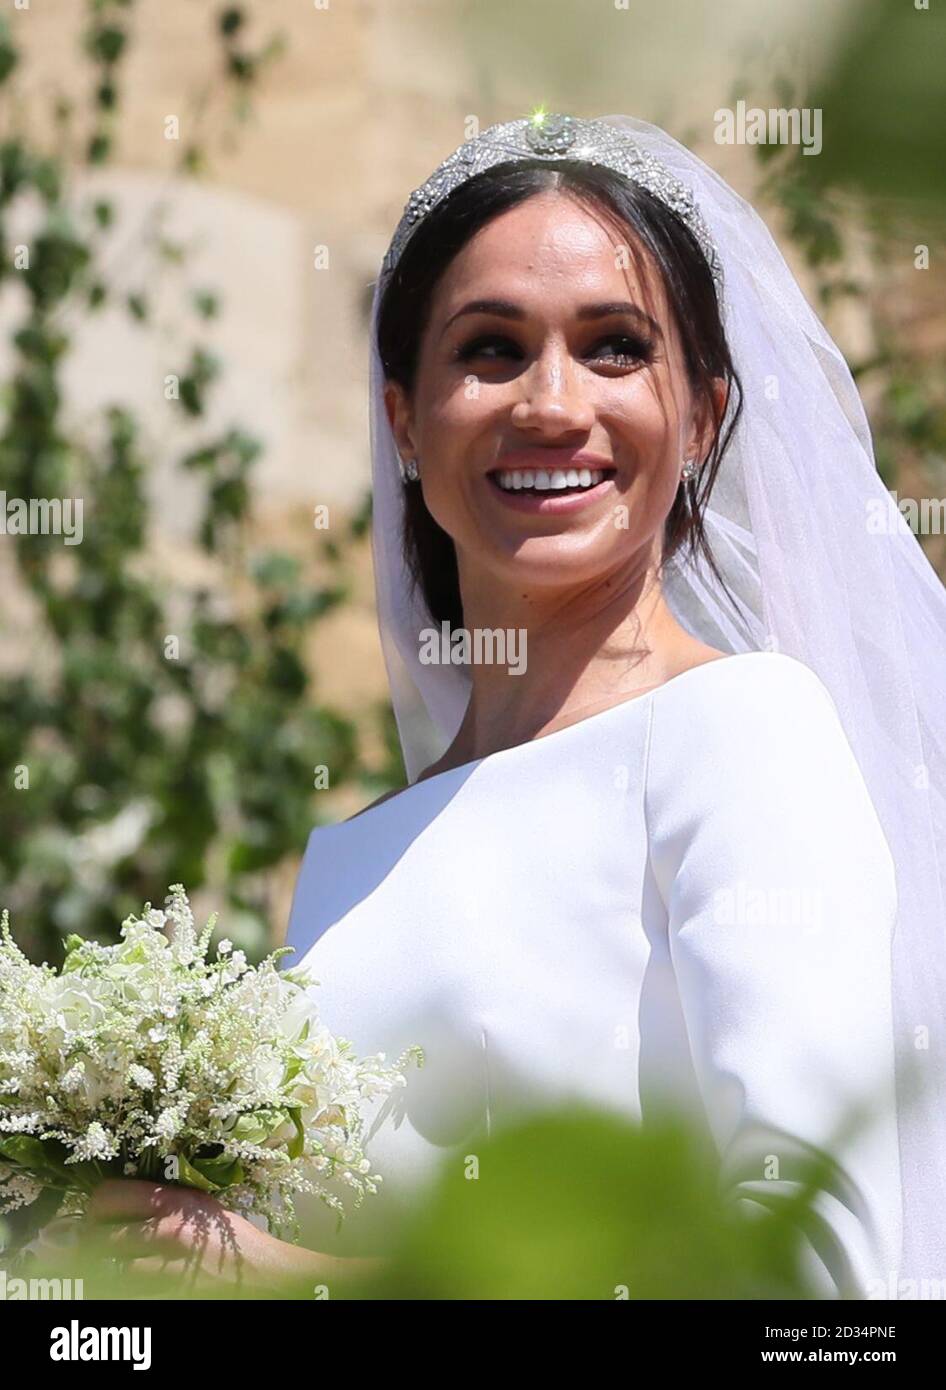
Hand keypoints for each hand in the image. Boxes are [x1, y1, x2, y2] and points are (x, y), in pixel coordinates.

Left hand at [79, 1179, 384, 1296]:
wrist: (265, 1273)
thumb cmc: (231, 1239)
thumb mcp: (198, 1207)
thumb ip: (160, 1203)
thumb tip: (113, 1206)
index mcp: (174, 1199)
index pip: (108, 1196)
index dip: (94, 1207)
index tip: (95, 1215)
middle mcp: (167, 1228)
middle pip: (99, 1234)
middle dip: (91, 1242)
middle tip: (95, 1245)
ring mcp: (166, 1265)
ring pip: (108, 1268)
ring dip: (105, 1268)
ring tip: (115, 1265)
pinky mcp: (167, 1291)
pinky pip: (127, 1290)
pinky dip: (122, 1287)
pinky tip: (133, 1280)